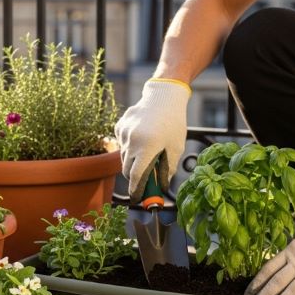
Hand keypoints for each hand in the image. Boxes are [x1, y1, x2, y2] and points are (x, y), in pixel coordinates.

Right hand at [116, 79, 190, 199]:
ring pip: (123, 157)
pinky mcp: (119, 126)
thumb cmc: (174, 123)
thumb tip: (161, 186)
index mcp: (147, 147)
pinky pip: (122, 144)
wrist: (164, 96)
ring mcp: (123, 133)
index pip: (135, 176)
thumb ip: (167, 170)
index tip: (137, 199)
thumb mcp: (176, 148)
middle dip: (134, 177)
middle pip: (126, 169)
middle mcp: (132, 140)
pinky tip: (142, 138)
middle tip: (145, 180)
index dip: (136, 190)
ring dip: (132, 161)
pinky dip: (130, 147)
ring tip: (147, 153)